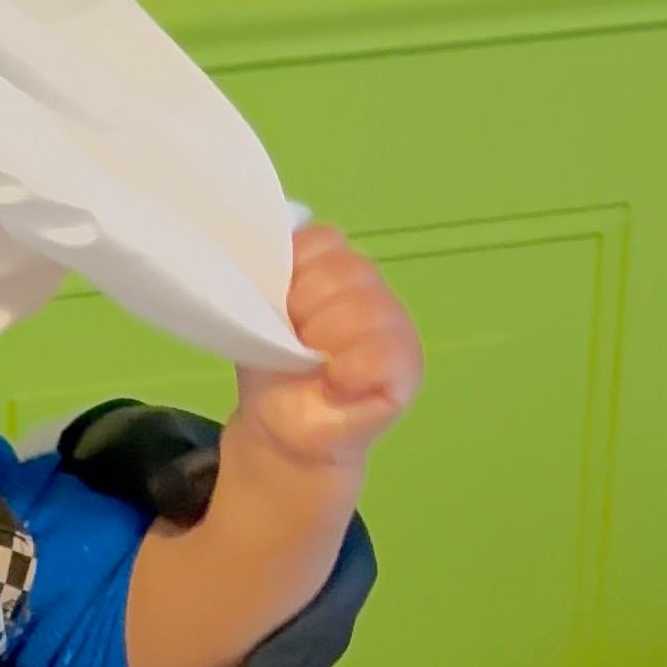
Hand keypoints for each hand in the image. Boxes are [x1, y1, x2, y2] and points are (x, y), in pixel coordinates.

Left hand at [229, 226, 421, 482]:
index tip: (276, 302)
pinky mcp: (407, 368)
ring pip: (366, 307)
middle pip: (345, 269)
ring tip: (311, 362)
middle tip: (292, 340)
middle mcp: (371, 288)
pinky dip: (354, 367)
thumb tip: (265, 257)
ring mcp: (394, 326)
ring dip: (326, 337)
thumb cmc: (274, 365)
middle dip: (306, 304)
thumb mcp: (258, 316)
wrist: (281, 427)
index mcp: (335, 266)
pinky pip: (386, 353)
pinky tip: (336, 382)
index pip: (323, 239)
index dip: (293, 268)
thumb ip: (269, 278)